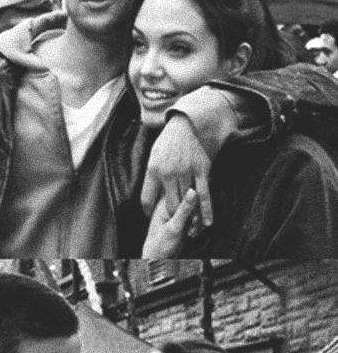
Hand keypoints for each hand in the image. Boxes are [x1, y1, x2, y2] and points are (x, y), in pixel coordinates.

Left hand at [141, 113, 212, 227]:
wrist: (187, 124)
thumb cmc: (168, 142)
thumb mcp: (154, 156)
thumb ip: (153, 176)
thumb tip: (152, 195)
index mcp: (153, 169)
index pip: (147, 199)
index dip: (148, 211)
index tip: (150, 217)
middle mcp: (169, 172)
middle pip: (168, 205)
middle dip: (171, 217)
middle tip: (174, 224)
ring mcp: (186, 171)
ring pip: (186, 202)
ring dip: (188, 217)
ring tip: (189, 228)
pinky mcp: (201, 170)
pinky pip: (203, 194)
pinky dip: (205, 210)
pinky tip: (206, 223)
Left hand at [142, 190, 197, 257]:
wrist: (157, 260)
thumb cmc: (160, 245)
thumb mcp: (174, 227)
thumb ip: (184, 209)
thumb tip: (193, 190)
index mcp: (165, 201)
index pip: (187, 192)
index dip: (195, 205)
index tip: (193, 220)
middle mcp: (171, 204)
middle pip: (195, 200)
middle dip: (198, 215)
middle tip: (192, 227)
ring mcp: (177, 212)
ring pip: (198, 209)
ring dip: (199, 222)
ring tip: (191, 232)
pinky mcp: (183, 220)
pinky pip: (197, 217)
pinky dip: (198, 226)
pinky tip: (192, 234)